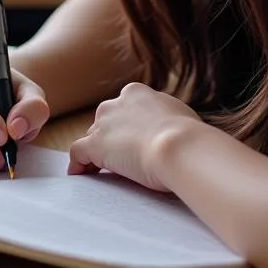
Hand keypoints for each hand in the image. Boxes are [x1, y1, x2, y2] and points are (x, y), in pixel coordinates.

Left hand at [68, 83, 202, 191]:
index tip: (132, 139)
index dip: (126, 126)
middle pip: (105, 122)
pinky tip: (78, 174)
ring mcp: (103, 124)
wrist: (178, 146)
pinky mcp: (96, 145)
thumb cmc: (189, 136)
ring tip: (98, 170)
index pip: (123, 109)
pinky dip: (77, 163)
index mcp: (136, 94)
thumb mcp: (181, 116)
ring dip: (95, 151)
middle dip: (111, 137)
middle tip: (120, 157)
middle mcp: (115, 104)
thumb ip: (169, 117)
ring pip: (92, 136)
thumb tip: (173, 126)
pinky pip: (78, 153)